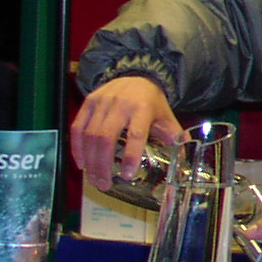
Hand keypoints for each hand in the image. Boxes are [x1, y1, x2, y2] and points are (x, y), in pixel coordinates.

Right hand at [69, 76, 182, 190]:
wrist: (136, 76)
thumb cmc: (151, 102)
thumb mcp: (166, 117)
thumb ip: (174, 138)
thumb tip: (184, 162)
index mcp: (143, 108)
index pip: (135, 134)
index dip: (130, 156)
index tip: (126, 175)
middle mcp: (120, 104)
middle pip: (106, 138)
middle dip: (102, 165)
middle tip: (104, 185)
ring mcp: (102, 102)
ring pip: (89, 135)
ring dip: (90, 161)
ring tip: (94, 179)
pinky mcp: (88, 102)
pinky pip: (77, 128)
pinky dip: (77, 147)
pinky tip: (82, 163)